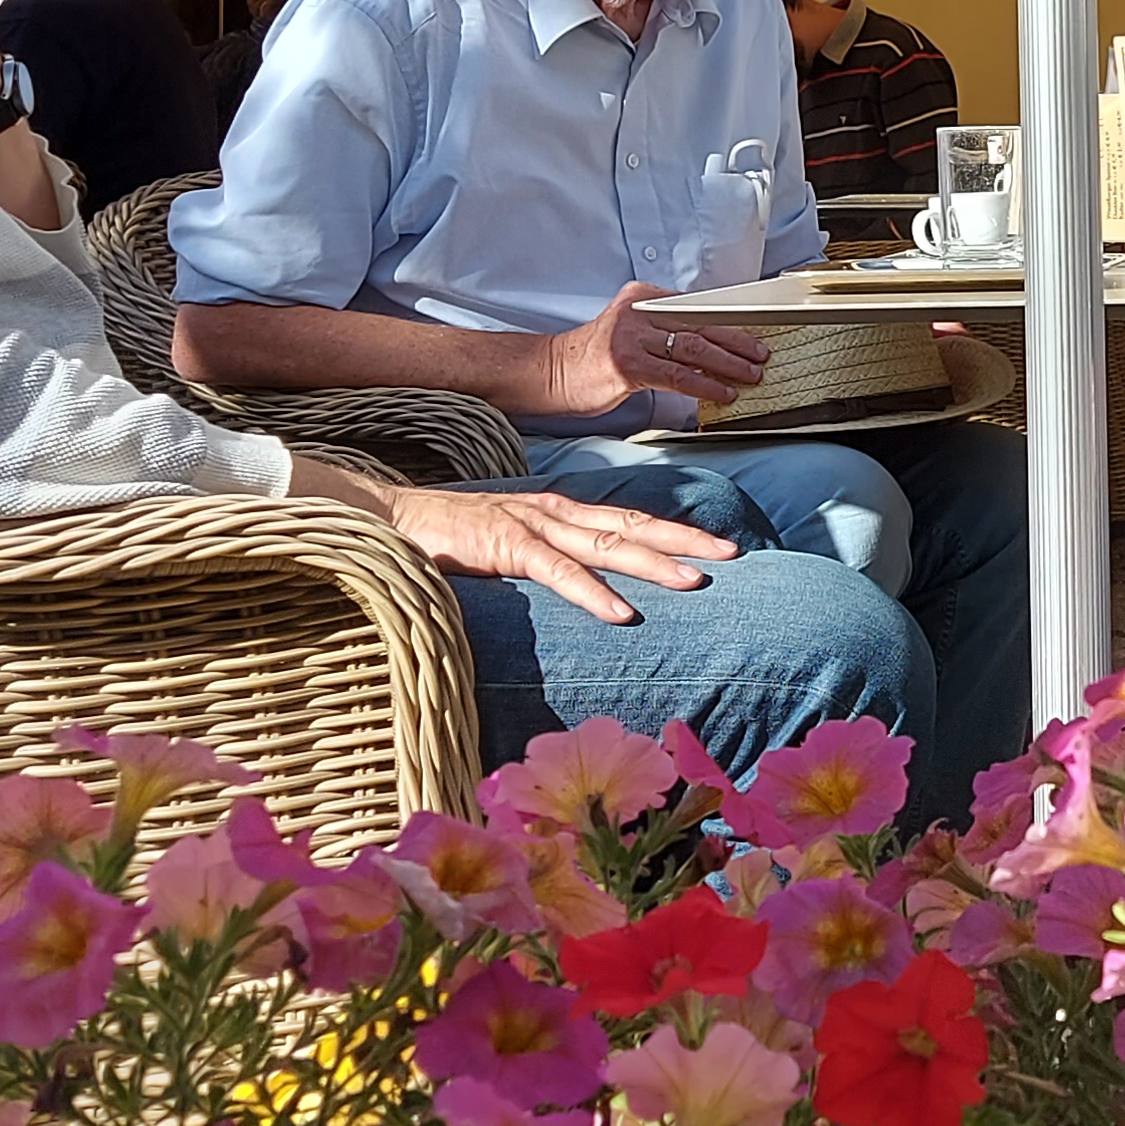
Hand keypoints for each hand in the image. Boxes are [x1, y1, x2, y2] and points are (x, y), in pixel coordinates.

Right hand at [299, 459, 745, 622]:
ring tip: (695, 582)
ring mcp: (531, 527)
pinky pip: (556, 571)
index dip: (675, 532)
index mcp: (560, 513)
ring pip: (605, 544)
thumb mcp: (511, 547)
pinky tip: (622, 612)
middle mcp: (554, 514)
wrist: (391, 519)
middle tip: (733, 555)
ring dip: (652, 564)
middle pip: (632, 525)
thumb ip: (547, 560)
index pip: (629, 520)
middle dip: (684, 541)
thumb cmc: (450, 538)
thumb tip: (586, 586)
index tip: (719, 545)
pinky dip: (591, 592)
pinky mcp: (504, 546)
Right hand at [526, 283, 775, 418]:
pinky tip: (722, 392)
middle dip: (736, 341)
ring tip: (750, 375)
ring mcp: (631, 336)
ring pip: (692, 348)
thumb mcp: (632, 331)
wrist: (552, 373)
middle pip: (700, 324)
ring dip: (728, 364)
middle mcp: (639, 310)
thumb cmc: (595, 357)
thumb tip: (713, 347)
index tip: (755, 334)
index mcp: (643, 295)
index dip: (729, 322)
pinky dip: (704, 385)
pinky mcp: (627, 364)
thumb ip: (665, 331)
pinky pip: (676, 375)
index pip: (696, 307)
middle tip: (761, 354)